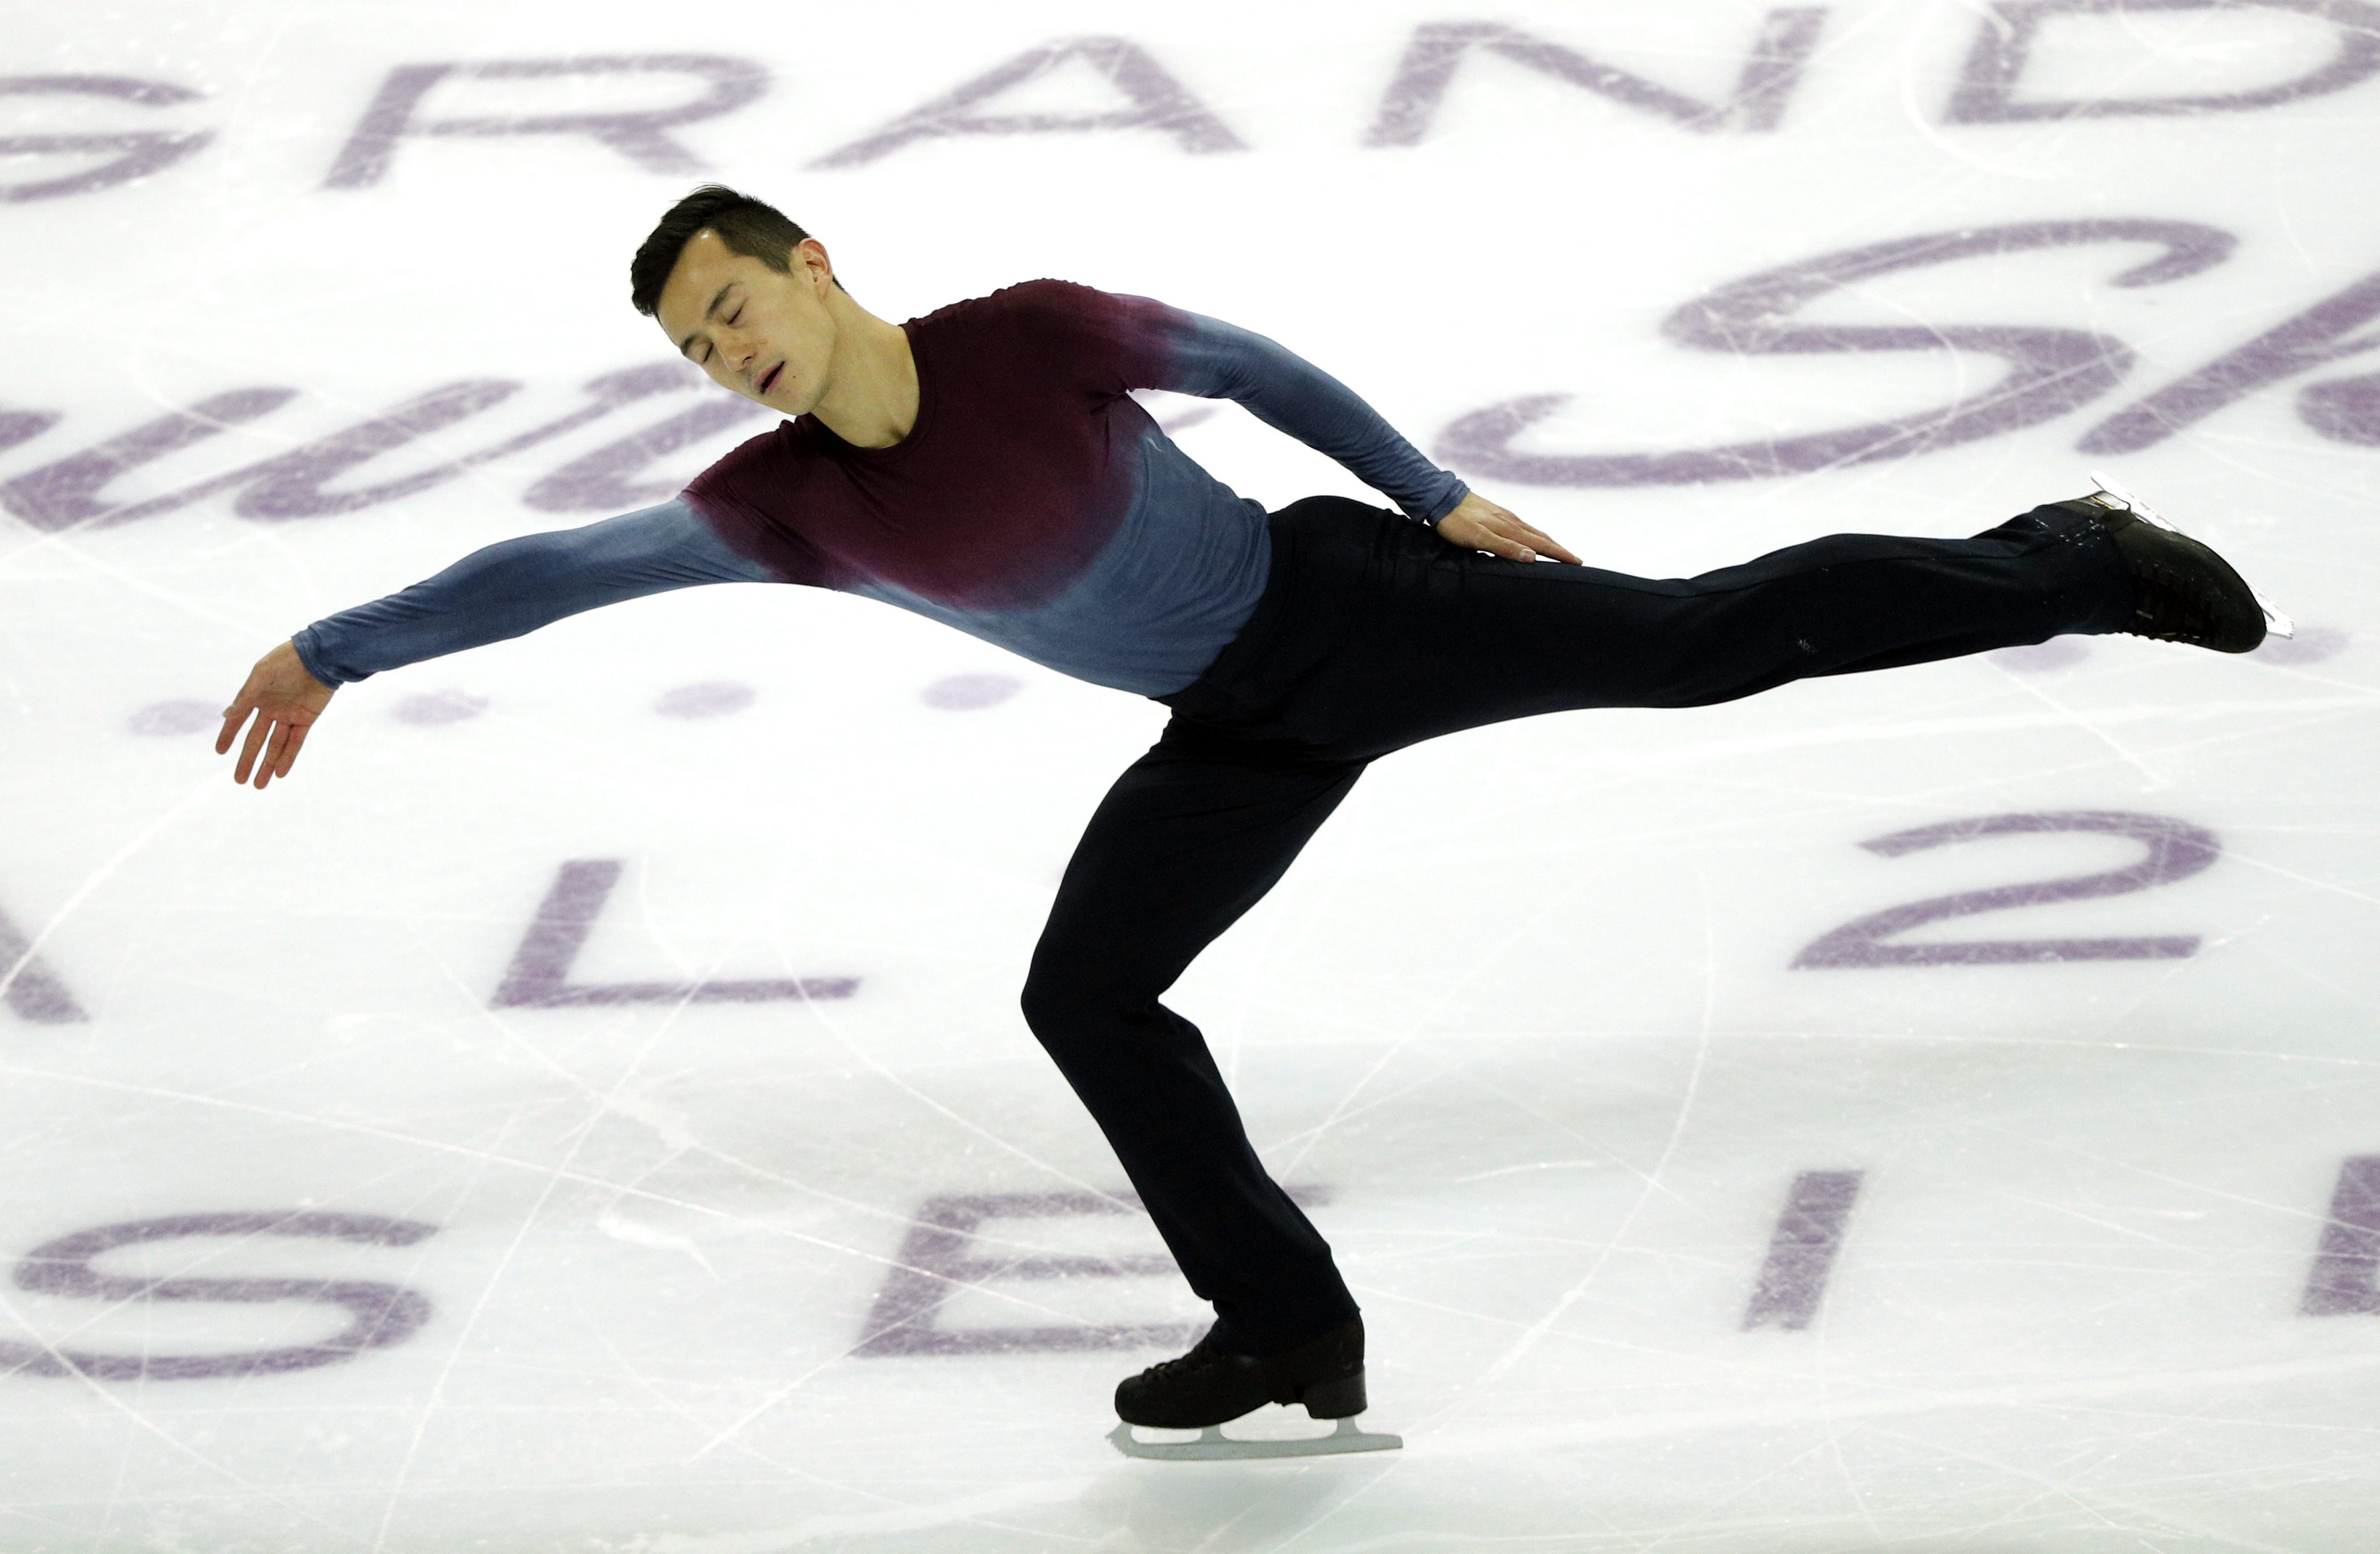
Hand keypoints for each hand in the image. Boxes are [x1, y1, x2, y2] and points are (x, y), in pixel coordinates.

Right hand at [217, 640, 337, 788]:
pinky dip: (288, 757)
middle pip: (257, 740)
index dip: (228, 736)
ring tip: (258, 785)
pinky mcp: (307, 719)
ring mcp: (289, 715)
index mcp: (256, 696)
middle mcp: (271, 708)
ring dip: (267, 764)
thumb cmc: (287, 661)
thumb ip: (245, 697)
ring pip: (276, 746)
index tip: (220, 752)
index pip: (238, 721)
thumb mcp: (261, 676)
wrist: (320, 656)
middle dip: (248, 760)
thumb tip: (226, 715)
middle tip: (239, 781)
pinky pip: (295, 742)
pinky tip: (279, 773)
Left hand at [1431, 491, 1581, 564]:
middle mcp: (1511, 521)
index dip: (1560, 554)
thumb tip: (1532, 556)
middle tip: (1575, 560)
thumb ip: (1505, 547)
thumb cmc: (1456, 522)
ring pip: (1532, 531)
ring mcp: (1504, 516)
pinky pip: (1521, 527)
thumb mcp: (1478, 538)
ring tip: (1558, 551)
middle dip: (1559, 549)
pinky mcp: (1496, 513)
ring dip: (1547, 542)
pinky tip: (1530, 537)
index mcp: (1510, 529)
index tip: (1577, 562)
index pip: (1541, 545)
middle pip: (1541, 537)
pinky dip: (1533, 535)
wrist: (1441, 498)